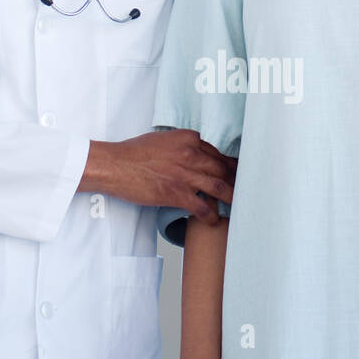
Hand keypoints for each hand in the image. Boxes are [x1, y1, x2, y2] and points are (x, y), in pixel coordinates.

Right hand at [83, 129, 235, 223]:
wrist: (115, 165)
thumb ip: (182, 145)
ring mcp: (185, 174)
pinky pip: (203, 207)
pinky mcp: (177, 193)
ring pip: (220, 187)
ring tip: (237, 205)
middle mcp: (191, 154)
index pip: (217, 152)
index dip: (228, 165)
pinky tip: (214, 220)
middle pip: (223, 169)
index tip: (235, 173)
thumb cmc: (133, 153)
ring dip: (232, 198)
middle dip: (236, 181)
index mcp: (188, 138)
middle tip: (243, 190)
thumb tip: (195, 155)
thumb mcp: (162, 139)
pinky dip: (212, 215)